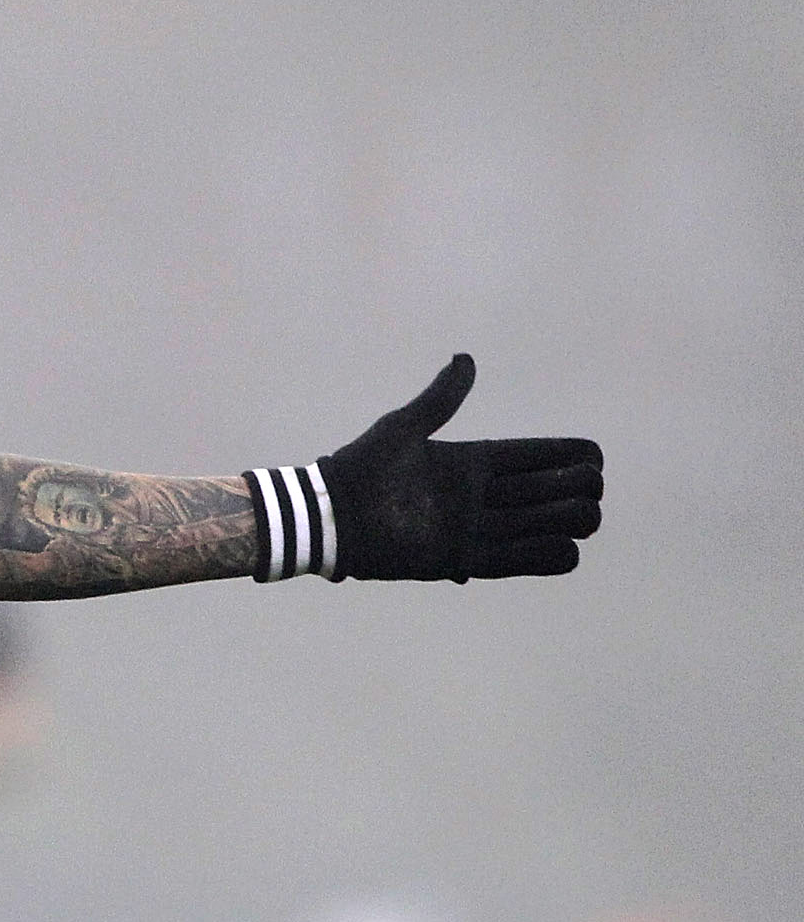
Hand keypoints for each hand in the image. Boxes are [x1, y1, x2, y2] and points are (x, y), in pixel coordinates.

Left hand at [316, 356, 603, 580]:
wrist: (330, 517)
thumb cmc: (360, 468)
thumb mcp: (403, 428)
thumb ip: (440, 399)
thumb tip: (466, 359)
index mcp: (474, 463)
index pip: (539, 458)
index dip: (572, 457)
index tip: (592, 459)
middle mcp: (481, 497)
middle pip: (553, 492)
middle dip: (578, 490)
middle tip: (580, 489)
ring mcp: (475, 529)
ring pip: (545, 527)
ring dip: (570, 523)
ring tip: (576, 521)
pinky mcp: (463, 560)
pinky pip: (519, 562)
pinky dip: (549, 557)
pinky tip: (566, 549)